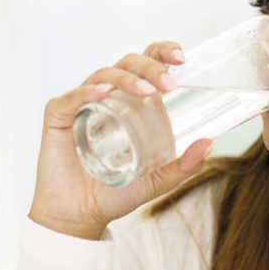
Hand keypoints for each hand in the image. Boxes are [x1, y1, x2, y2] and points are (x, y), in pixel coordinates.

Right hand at [28, 42, 214, 239]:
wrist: (80, 217)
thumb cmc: (115, 194)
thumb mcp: (158, 179)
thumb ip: (184, 164)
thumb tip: (210, 143)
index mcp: (129, 102)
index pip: (145, 64)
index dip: (162, 52)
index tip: (182, 58)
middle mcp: (106, 96)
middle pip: (127, 64)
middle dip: (150, 68)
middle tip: (168, 86)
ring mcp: (80, 104)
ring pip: (103, 75)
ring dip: (126, 78)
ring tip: (146, 91)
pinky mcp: (58, 115)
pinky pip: (72, 97)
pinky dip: (88, 91)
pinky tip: (103, 93)